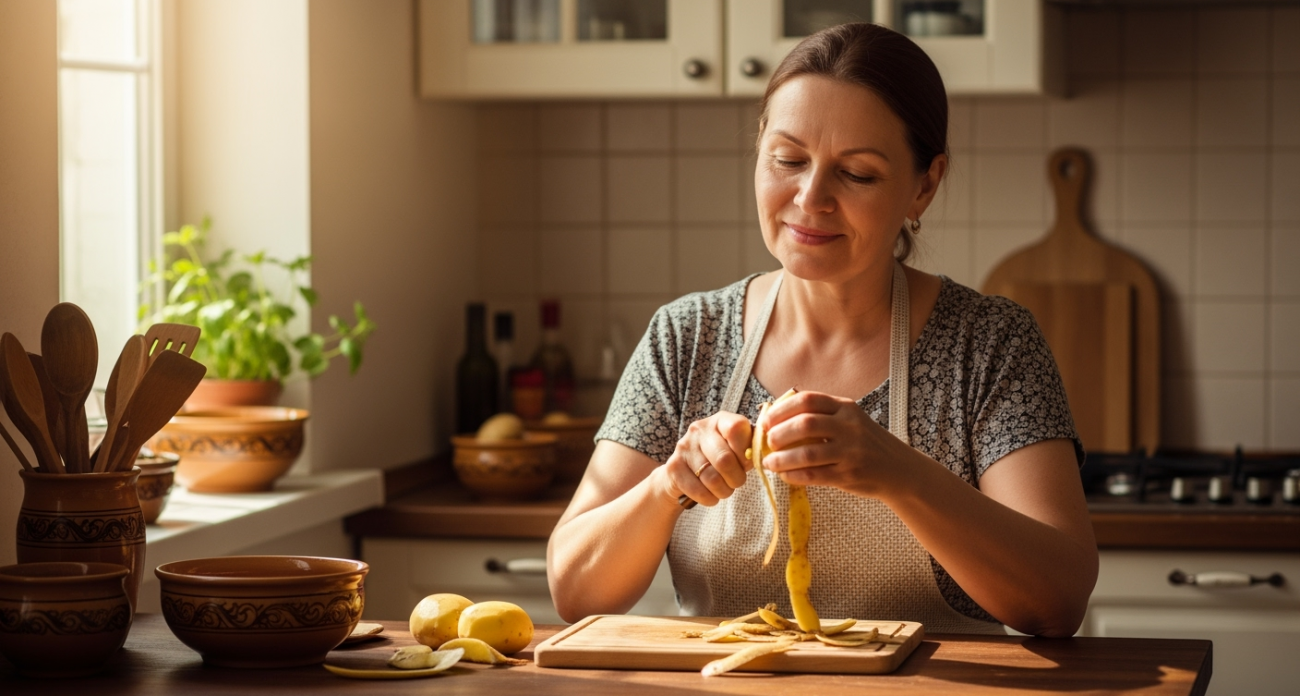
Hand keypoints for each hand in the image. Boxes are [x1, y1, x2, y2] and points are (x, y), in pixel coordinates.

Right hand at [661, 412, 753, 506]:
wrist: (682, 474)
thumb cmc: (718, 461)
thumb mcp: (736, 450)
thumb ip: (750, 449)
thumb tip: (761, 457)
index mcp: (720, 420)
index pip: (737, 428)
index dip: (746, 452)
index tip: (746, 464)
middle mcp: (699, 429)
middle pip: (725, 460)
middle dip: (736, 479)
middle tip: (736, 482)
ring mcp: (684, 447)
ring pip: (712, 479)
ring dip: (724, 491)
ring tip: (723, 489)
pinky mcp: (673, 467)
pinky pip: (699, 491)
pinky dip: (710, 499)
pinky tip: (710, 495)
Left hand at [760, 390, 913, 497]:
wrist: (899, 469)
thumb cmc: (865, 443)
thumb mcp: (849, 420)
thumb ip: (820, 414)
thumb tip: (773, 414)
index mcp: (846, 407)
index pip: (808, 400)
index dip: (782, 409)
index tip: (766, 421)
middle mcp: (850, 426)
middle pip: (806, 424)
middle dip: (779, 433)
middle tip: (767, 442)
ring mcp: (851, 451)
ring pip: (808, 453)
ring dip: (782, 459)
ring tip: (769, 463)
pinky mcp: (850, 475)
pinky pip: (815, 475)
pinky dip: (794, 476)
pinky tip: (785, 476)